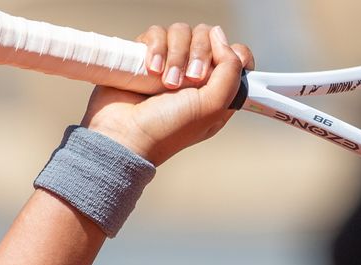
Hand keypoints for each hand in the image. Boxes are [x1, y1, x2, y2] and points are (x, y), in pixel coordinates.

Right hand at [82, 24, 254, 164]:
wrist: (124, 135)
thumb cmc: (168, 129)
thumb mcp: (213, 106)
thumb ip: (230, 70)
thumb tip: (220, 36)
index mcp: (217, 90)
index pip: (235, 55)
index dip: (231, 53)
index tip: (219, 66)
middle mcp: (195, 75)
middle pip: (207, 37)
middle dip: (199, 54)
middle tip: (190, 80)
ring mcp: (170, 64)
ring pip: (181, 32)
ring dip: (175, 55)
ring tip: (165, 81)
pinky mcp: (146, 56)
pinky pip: (156, 34)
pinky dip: (155, 48)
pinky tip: (150, 69)